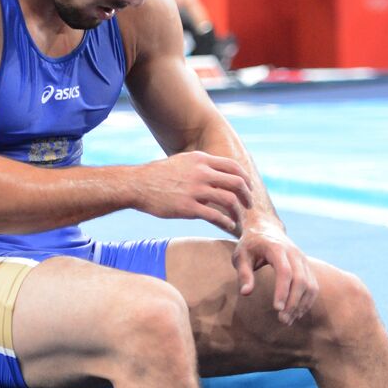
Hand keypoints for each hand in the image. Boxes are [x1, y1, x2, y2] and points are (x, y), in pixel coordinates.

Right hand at [134, 151, 251, 234]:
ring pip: (229, 200)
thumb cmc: (159, 175)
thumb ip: (201, 166)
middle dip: (247, 196)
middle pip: (237, 183)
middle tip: (249, 206)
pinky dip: (227, 223)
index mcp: (201, 160)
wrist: (138, 185)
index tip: (248, 189)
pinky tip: (228, 227)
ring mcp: (196, 190)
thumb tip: (217, 174)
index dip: (245, 179)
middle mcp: (202, 173)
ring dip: (238, 213)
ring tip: (238, 220)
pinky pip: (216, 216)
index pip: (234, 167)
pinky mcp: (188, 208)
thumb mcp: (183, 162)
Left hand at [232, 221, 318, 324]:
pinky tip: (296, 313)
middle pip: (301, 280)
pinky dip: (307, 301)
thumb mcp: (241, 256)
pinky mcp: (306, 267)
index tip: (277, 309)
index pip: (285, 271)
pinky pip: (313, 286)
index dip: (283, 291)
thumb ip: (243, 274)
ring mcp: (303, 260)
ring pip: (310, 284)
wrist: (266, 228)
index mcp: (277, 248)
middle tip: (282, 320)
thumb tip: (246, 293)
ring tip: (288, 320)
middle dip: (293, 302)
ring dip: (301, 304)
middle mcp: (294, 253)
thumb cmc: (250, 245)